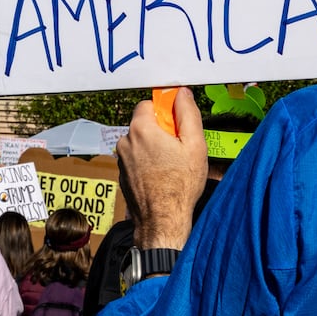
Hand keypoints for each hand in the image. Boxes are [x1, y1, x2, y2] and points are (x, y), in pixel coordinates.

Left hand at [117, 86, 206, 249]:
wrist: (162, 221)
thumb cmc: (180, 186)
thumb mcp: (194, 145)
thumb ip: (188, 114)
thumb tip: (182, 94)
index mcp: (141, 129)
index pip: (149, 104)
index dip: (165, 112)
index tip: (177, 125)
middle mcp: (125, 141)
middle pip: (144, 124)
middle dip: (161, 131)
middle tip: (179, 148)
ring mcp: (121, 160)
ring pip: (140, 143)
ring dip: (154, 148)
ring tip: (172, 166)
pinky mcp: (122, 174)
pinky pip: (136, 159)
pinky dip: (147, 163)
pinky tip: (162, 177)